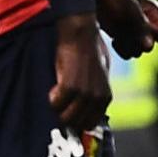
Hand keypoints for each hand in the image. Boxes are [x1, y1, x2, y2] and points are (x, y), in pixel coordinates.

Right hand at [48, 11, 110, 131]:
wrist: (81, 34)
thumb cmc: (90, 48)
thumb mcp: (101, 72)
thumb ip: (97, 89)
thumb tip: (89, 104)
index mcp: (105, 96)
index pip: (90, 123)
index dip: (77, 120)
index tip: (68, 112)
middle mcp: (97, 98)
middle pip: (77, 123)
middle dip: (66, 116)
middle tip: (60, 103)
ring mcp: (84, 93)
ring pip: (65, 117)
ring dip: (57, 108)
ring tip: (56, 94)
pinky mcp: (70, 86)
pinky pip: (55, 103)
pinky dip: (52, 98)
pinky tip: (54, 87)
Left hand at [91, 0, 157, 57]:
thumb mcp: (131, 9)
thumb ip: (141, 28)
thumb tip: (148, 46)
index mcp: (154, 13)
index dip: (151, 35)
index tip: (138, 28)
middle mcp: (147, 24)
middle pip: (149, 46)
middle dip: (136, 41)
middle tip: (124, 32)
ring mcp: (135, 33)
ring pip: (138, 51)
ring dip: (128, 46)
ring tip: (118, 36)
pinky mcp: (123, 39)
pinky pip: (128, 53)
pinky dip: (122, 49)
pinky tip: (114, 40)